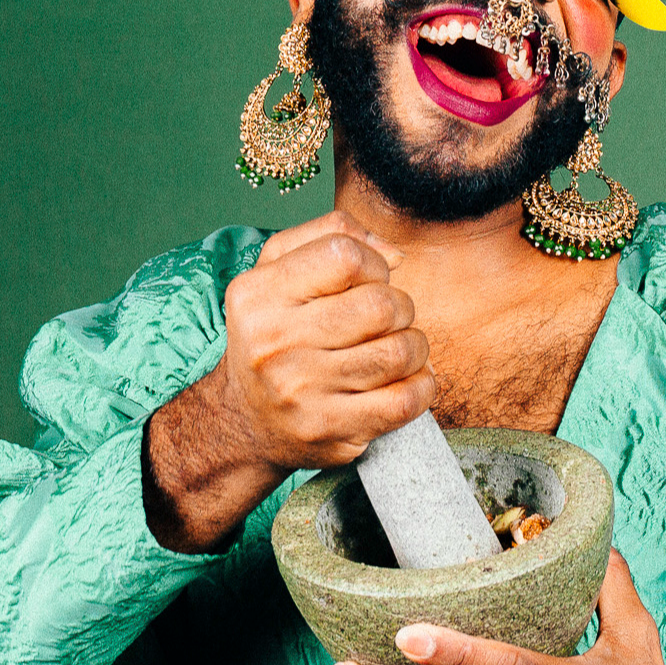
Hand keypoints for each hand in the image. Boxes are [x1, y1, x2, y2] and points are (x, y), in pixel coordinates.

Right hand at [143, 210, 433, 550]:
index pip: (346, 256)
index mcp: (259, 294)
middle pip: (382, 306)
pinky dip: (421, 385)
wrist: (244, 421)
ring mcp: (301, 392)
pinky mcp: (329, 431)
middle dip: (400, 308)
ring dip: (414, 347)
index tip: (367, 282)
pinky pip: (406, 400)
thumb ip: (332, 233)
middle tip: (386, 321)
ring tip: (394, 350)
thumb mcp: (279, 268)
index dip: (374, 264)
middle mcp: (273, 343)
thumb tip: (394, 254)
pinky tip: (405, 380)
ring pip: (401, 352)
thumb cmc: (276, 332)